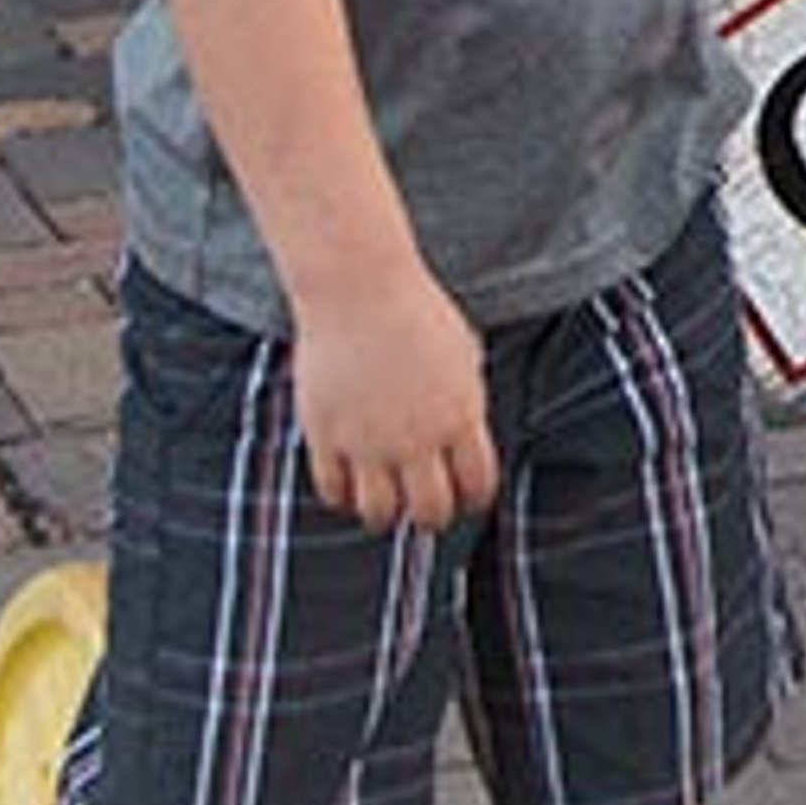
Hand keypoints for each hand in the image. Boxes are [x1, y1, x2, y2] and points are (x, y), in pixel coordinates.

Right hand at [289, 257, 498, 532]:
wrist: (360, 289)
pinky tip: (350, 481)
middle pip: (431, 511)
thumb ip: (464, 401)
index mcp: (460, 414)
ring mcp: (369, 442)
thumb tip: (464, 437)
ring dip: (386, 513)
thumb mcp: (462, 353)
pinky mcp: (327, 438)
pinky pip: (334, 492)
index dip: (475, 496)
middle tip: (425, 506)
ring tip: (387, 499)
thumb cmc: (415, 311)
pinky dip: (343, 494)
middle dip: (432, 515)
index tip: (467, 495)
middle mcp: (417, 437)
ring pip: (381, 514)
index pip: (478, 483)